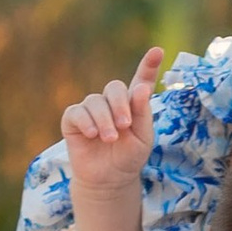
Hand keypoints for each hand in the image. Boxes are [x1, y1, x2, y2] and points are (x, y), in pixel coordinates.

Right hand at [61, 45, 167, 196]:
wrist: (109, 179)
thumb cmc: (128, 157)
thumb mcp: (143, 138)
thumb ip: (143, 114)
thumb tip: (143, 88)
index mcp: (133, 104)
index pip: (141, 80)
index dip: (149, 65)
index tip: (158, 51)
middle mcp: (110, 102)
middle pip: (114, 87)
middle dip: (120, 105)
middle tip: (125, 125)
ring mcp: (91, 109)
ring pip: (95, 101)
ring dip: (104, 120)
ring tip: (110, 139)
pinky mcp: (73, 119)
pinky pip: (77, 112)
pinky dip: (86, 122)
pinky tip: (92, 134)